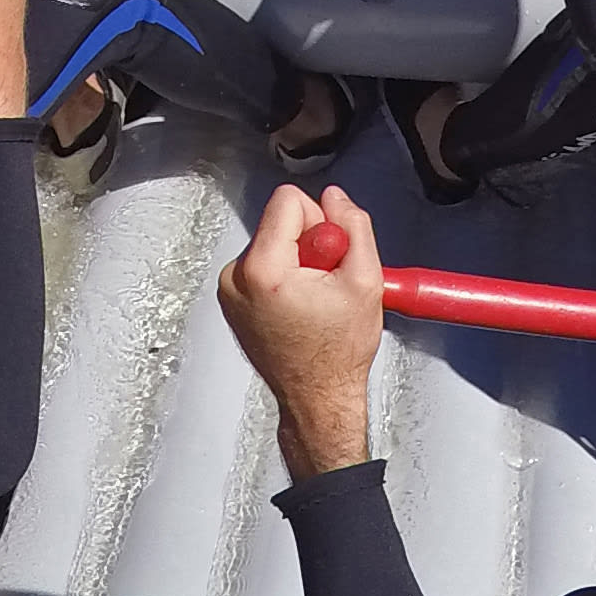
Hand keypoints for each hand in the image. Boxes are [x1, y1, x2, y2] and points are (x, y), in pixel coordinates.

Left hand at [217, 182, 383, 476]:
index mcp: (263, 271)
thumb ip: (354, 226)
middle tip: (326, 283)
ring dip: (298, 261)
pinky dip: (284, 277)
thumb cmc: (337, 354)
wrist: (317, 397)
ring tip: (314, 299)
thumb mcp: (366, 281)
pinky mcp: (231, 299)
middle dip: (309, 243)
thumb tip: (336, 198)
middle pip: (279, 221)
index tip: (330, 253)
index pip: (288, 201)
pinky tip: (299, 306)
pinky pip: (262, 264)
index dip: (320, 220)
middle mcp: (236, 277)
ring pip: (273, 241)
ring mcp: (229, 290)